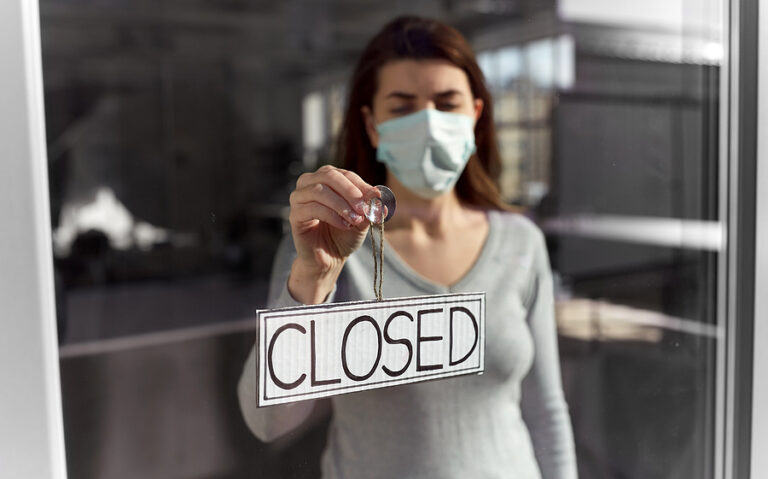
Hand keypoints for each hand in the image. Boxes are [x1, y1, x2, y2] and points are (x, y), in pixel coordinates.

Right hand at [287, 165, 378, 302]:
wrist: (330, 258)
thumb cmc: (344, 234)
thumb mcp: (361, 220)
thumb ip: (368, 207)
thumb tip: (378, 195)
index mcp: (327, 179)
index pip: (345, 174)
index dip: (361, 185)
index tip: (376, 197)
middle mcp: (310, 183)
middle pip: (329, 175)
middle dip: (349, 191)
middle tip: (363, 207)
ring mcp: (299, 198)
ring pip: (319, 191)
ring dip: (340, 205)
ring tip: (354, 219)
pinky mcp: (294, 215)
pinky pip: (312, 208)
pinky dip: (331, 215)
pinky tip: (343, 225)